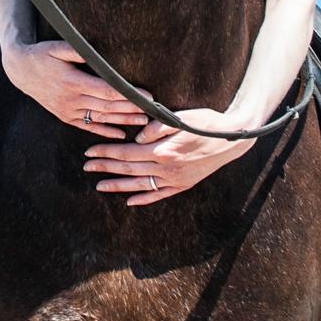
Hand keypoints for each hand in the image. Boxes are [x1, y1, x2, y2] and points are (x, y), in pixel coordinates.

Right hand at [3, 39, 149, 139]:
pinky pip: (87, 125)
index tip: (146, 96)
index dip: (128, 95)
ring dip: (122, 121)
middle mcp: (71, 99)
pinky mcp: (64, 116)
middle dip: (131, 109)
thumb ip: (75, 50)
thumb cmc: (41, 55)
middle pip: (107, 107)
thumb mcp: (55, 47)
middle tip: (152, 111)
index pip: (107, 91)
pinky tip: (119, 134)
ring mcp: (67, 110)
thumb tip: (93, 52)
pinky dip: (104, 131)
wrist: (20, 71)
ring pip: (100, 118)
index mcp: (73, 82)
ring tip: (143, 122)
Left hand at [83, 109, 258, 203]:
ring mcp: (175, 179)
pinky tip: (130, 201)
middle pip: (128, 169)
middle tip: (86, 166)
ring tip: (100, 186)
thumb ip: (157, 128)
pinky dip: (143, 198)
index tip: (89, 151)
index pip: (126, 153)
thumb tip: (136, 138)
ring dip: (118, 185)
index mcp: (163, 151)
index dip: (106, 152)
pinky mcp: (183, 184)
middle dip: (105, 167)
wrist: (233, 140)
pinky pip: (159, 194)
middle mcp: (167, 169)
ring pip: (140, 185)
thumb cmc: (207, 124)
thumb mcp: (181, 118)